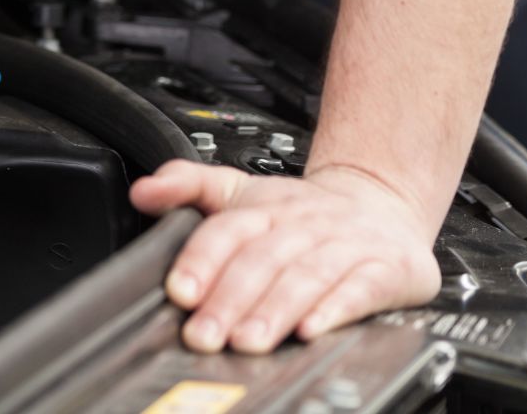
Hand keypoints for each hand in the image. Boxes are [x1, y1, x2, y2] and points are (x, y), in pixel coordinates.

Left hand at [129, 160, 441, 353]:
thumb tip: (141, 191)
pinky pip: (360, 289)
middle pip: (262, 261)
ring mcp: (345, 246)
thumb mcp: (240, 189)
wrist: (381, 201)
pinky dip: (335, 309)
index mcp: (265, 207)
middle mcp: (303, 225)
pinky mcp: (386, 270)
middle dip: (230, 300)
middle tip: (205, 334)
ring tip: (249, 340)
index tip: (180, 291)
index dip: (201, 260)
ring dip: (275, 310)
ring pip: (306, 277)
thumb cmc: (301, 209)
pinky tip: (312, 329)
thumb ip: (187, 186)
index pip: (227, 230)